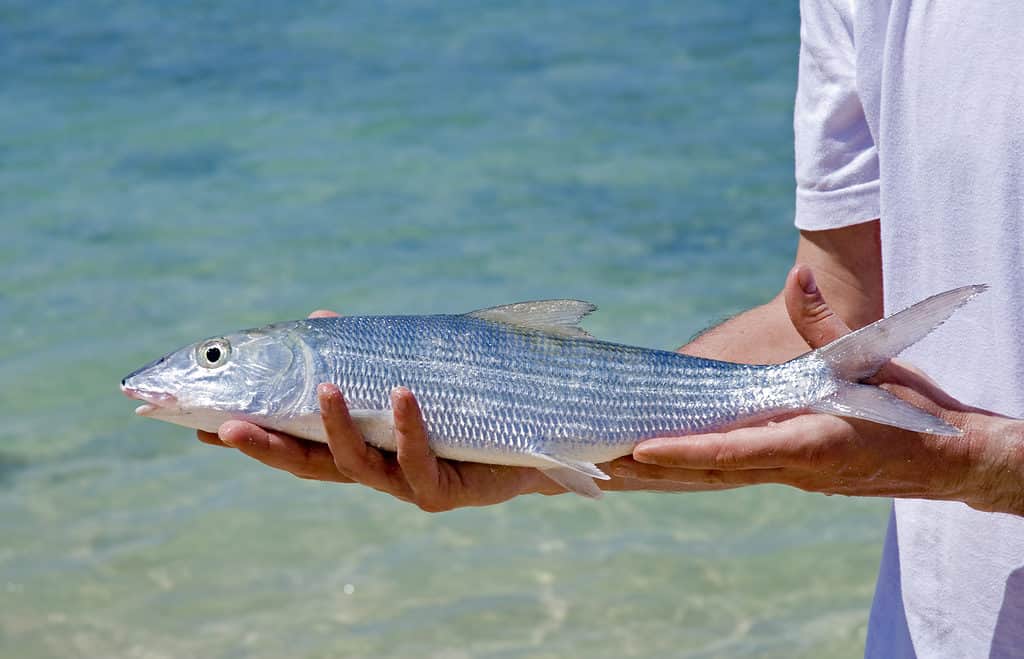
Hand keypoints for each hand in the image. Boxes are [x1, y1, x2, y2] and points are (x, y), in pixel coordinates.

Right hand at [197, 310, 560, 510]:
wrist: (534, 440)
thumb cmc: (465, 406)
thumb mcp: (409, 372)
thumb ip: (364, 354)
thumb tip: (318, 318)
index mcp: (362, 446)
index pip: (293, 442)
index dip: (250, 436)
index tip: (199, 423)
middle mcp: (376, 470)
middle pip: (310, 463)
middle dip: (267, 447)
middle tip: (224, 426)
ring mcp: (408, 484)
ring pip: (359, 464)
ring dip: (336, 426)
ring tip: (323, 386)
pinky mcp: (446, 490)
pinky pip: (420, 460)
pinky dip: (408, 426)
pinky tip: (400, 393)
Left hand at [618, 266, 1023, 515]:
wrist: (950, 458)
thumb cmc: (914, 408)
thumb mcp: (872, 358)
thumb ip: (826, 322)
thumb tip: (798, 275)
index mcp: (811, 442)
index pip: (735, 450)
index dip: (686, 450)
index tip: (640, 451)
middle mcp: (792, 467)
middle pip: (709, 471)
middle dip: (652, 471)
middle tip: (596, 467)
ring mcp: (788, 476)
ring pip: (713, 477)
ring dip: (662, 476)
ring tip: (608, 471)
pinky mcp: (789, 474)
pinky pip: (728, 473)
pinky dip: (690, 469)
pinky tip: (658, 465)